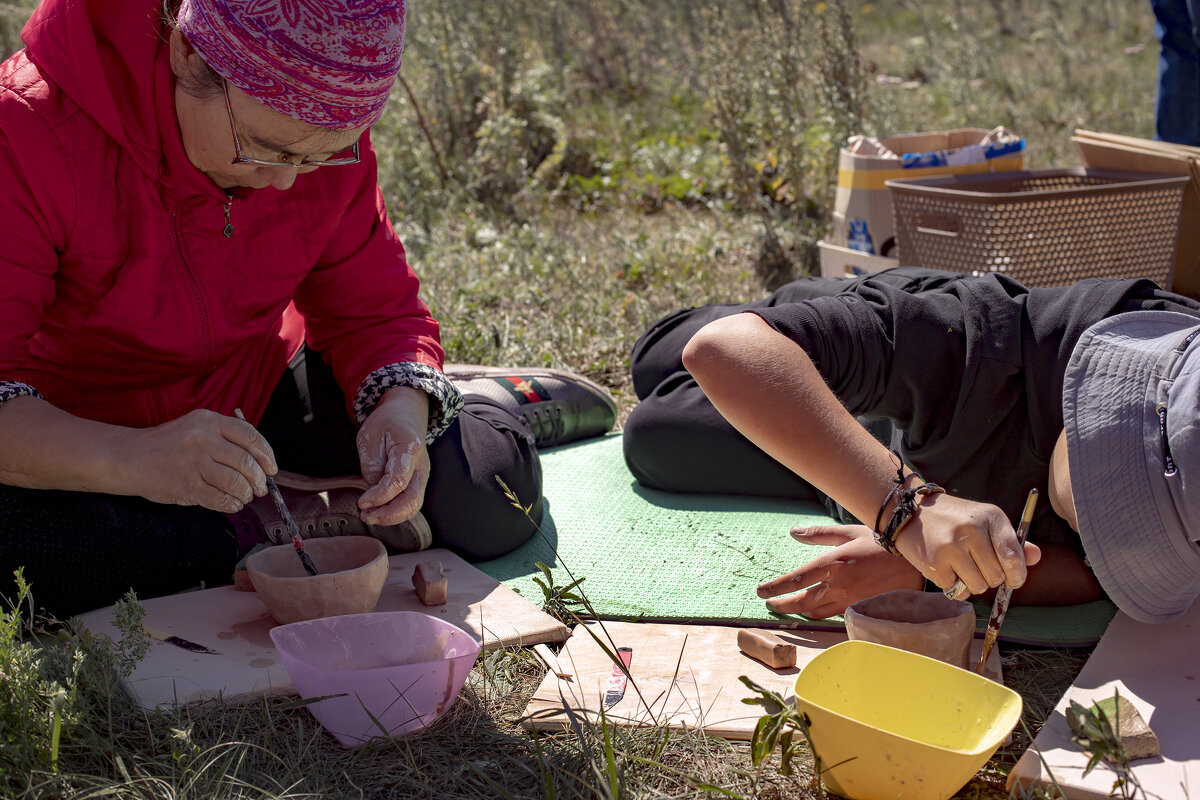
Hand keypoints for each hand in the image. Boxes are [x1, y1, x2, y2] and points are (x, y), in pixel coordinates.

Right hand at [120, 409, 273, 511]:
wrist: (128, 456)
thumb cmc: (168, 444)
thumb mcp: (195, 427)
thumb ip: (224, 437)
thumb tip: (260, 461)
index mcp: (208, 421)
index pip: (249, 435)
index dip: (266, 454)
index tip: (272, 468)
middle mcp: (202, 439)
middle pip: (246, 462)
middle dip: (259, 479)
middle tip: (260, 487)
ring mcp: (193, 463)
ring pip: (236, 483)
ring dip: (246, 493)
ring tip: (245, 496)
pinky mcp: (186, 485)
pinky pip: (220, 499)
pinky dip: (232, 504)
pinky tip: (233, 504)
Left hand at [356, 387, 430, 525]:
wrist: (407, 414)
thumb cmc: (387, 421)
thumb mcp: (370, 434)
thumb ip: (371, 463)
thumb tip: (373, 489)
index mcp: (410, 449)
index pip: (398, 481)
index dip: (380, 497)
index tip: (362, 502)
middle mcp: (421, 466)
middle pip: (412, 500)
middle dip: (388, 514)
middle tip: (366, 515)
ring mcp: (422, 476)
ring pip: (413, 505)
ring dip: (391, 516)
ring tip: (370, 515)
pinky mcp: (417, 482)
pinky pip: (410, 503)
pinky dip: (395, 512)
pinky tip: (378, 510)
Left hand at [757, 524, 923, 618]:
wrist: (915, 560)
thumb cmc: (880, 542)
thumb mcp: (848, 532)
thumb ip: (819, 534)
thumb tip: (794, 533)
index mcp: (832, 563)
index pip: (796, 579)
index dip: (775, 588)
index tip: (761, 592)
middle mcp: (838, 585)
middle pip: (802, 602)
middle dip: (782, 605)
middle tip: (770, 605)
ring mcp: (851, 600)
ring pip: (817, 613)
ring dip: (800, 612)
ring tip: (789, 608)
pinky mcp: (862, 610)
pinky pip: (835, 617)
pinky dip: (821, 615)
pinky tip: (815, 613)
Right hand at [892, 493, 1040, 595]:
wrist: (911, 512)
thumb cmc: (955, 520)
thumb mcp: (985, 521)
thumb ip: (1011, 542)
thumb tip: (1036, 557)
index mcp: (990, 516)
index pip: (1013, 556)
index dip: (1017, 574)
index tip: (1013, 578)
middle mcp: (972, 529)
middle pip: (997, 576)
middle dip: (991, 577)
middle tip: (978, 566)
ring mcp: (952, 546)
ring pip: (979, 586)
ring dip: (973, 583)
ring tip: (962, 567)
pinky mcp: (935, 562)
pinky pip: (957, 590)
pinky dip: (955, 585)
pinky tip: (947, 568)